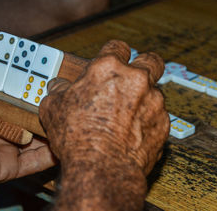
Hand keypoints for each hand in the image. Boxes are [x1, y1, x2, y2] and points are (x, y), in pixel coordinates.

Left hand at [0, 40, 54, 185]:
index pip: (16, 102)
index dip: (31, 93)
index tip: (47, 81)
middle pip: (29, 122)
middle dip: (46, 112)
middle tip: (63, 98)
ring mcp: (4, 150)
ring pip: (36, 142)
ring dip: (51, 132)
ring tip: (68, 118)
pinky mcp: (8, 166)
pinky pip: (34, 162)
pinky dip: (49, 155)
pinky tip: (63, 143)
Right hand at [39, 40, 168, 175]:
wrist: (101, 168)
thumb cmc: (76, 137)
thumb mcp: (53, 108)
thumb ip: (58, 90)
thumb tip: (58, 87)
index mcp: (108, 68)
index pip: (117, 47)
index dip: (114, 53)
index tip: (113, 61)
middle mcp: (136, 79)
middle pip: (150, 60)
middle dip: (144, 65)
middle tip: (134, 77)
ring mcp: (154, 101)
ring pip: (155, 90)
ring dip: (145, 97)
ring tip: (129, 115)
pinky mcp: (163, 123)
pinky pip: (159, 115)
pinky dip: (149, 120)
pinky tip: (134, 132)